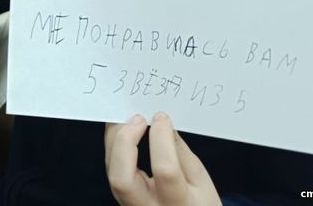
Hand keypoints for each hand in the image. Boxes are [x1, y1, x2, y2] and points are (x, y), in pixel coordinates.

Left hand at [104, 113, 218, 205]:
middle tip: (138, 118)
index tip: (161, 116)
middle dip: (125, 142)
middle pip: (122, 179)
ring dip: (115, 139)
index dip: (161, 139)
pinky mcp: (120, 197)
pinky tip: (123, 130)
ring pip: (112, 172)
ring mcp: (129, 205)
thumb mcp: (200, 181)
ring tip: (128, 117)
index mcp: (177, 204)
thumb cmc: (198, 204)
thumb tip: (163, 123)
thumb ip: (181, 152)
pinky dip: (115, 146)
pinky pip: (112, 169)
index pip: (164, 170)